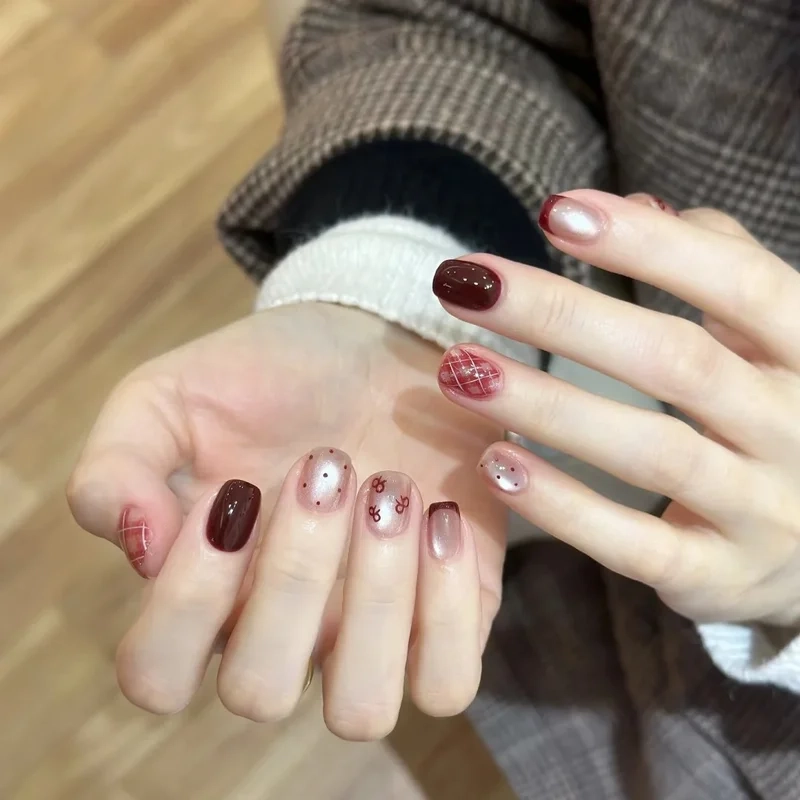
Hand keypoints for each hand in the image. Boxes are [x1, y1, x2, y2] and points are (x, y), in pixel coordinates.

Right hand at [67, 303, 503, 735]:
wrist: (377, 345)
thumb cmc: (269, 375)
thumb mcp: (170, 396)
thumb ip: (118, 467)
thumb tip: (140, 545)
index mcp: (208, 590)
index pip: (157, 674)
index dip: (187, 599)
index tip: (234, 490)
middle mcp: (285, 631)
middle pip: (259, 692)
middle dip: (294, 573)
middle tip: (326, 467)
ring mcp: (369, 634)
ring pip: (359, 711)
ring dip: (375, 597)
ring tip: (390, 491)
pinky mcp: (450, 617)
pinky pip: (447, 681)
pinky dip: (448, 603)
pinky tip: (440, 514)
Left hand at [432, 190, 799, 626]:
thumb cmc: (782, 415)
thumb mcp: (771, 338)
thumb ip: (718, 265)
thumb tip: (637, 202)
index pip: (739, 283)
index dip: (649, 244)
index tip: (554, 212)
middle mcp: (798, 429)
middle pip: (675, 361)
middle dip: (561, 317)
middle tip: (466, 285)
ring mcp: (763, 511)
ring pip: (649, 453)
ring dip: (543, 405)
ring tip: (459, 370)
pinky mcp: (718, 576)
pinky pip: (634, 544)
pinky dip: (563, 506)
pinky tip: (495, 463)